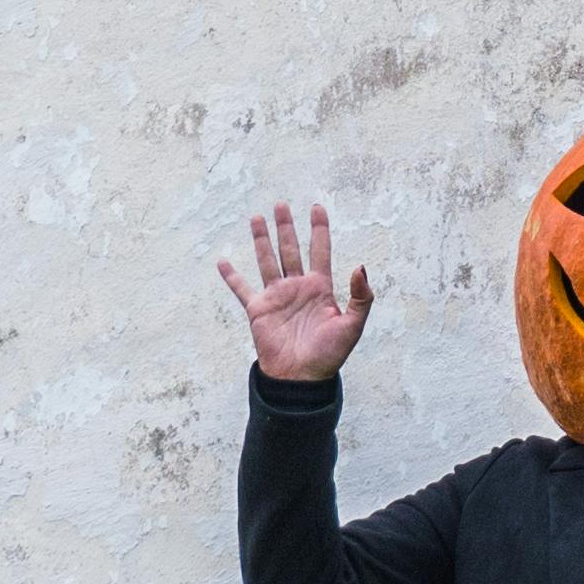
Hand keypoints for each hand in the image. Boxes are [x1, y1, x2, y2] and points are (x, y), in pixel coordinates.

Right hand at [219, 203, 373, 380]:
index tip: (317, 207)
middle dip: (286, 227)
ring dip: (261, 240)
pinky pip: (242, 289)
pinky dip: (231, 276)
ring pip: (267, 261)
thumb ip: (360, 297)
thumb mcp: (352, 325)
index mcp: (320, 288)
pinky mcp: (258, 310)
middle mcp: (297, 287)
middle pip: (290, 249)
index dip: (319, 229)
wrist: (301, 378)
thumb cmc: (329, 355)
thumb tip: (360, 266)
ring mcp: (277, 297)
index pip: (320, 250)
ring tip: (256, 218)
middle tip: (280, 204)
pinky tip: (223, 261)